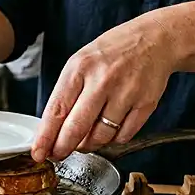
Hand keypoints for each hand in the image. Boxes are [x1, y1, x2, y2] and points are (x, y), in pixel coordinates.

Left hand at [31, 14, 176, 161]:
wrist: (156, 39)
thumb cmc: (113, 52)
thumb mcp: (81, 62)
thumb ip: (67, 93)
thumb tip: (53, 129)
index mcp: (80, 68)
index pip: (56, 110)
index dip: (45, 137)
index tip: (38, 153)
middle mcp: (102, 80)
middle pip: (77, 128)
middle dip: (63, 148)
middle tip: (57, 155)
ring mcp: (126, 93)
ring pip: (101, 136)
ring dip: (89, 145)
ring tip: (86, 140)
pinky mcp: (146, 104)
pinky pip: (123, 136)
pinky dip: (113, 139)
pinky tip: (109, 129)